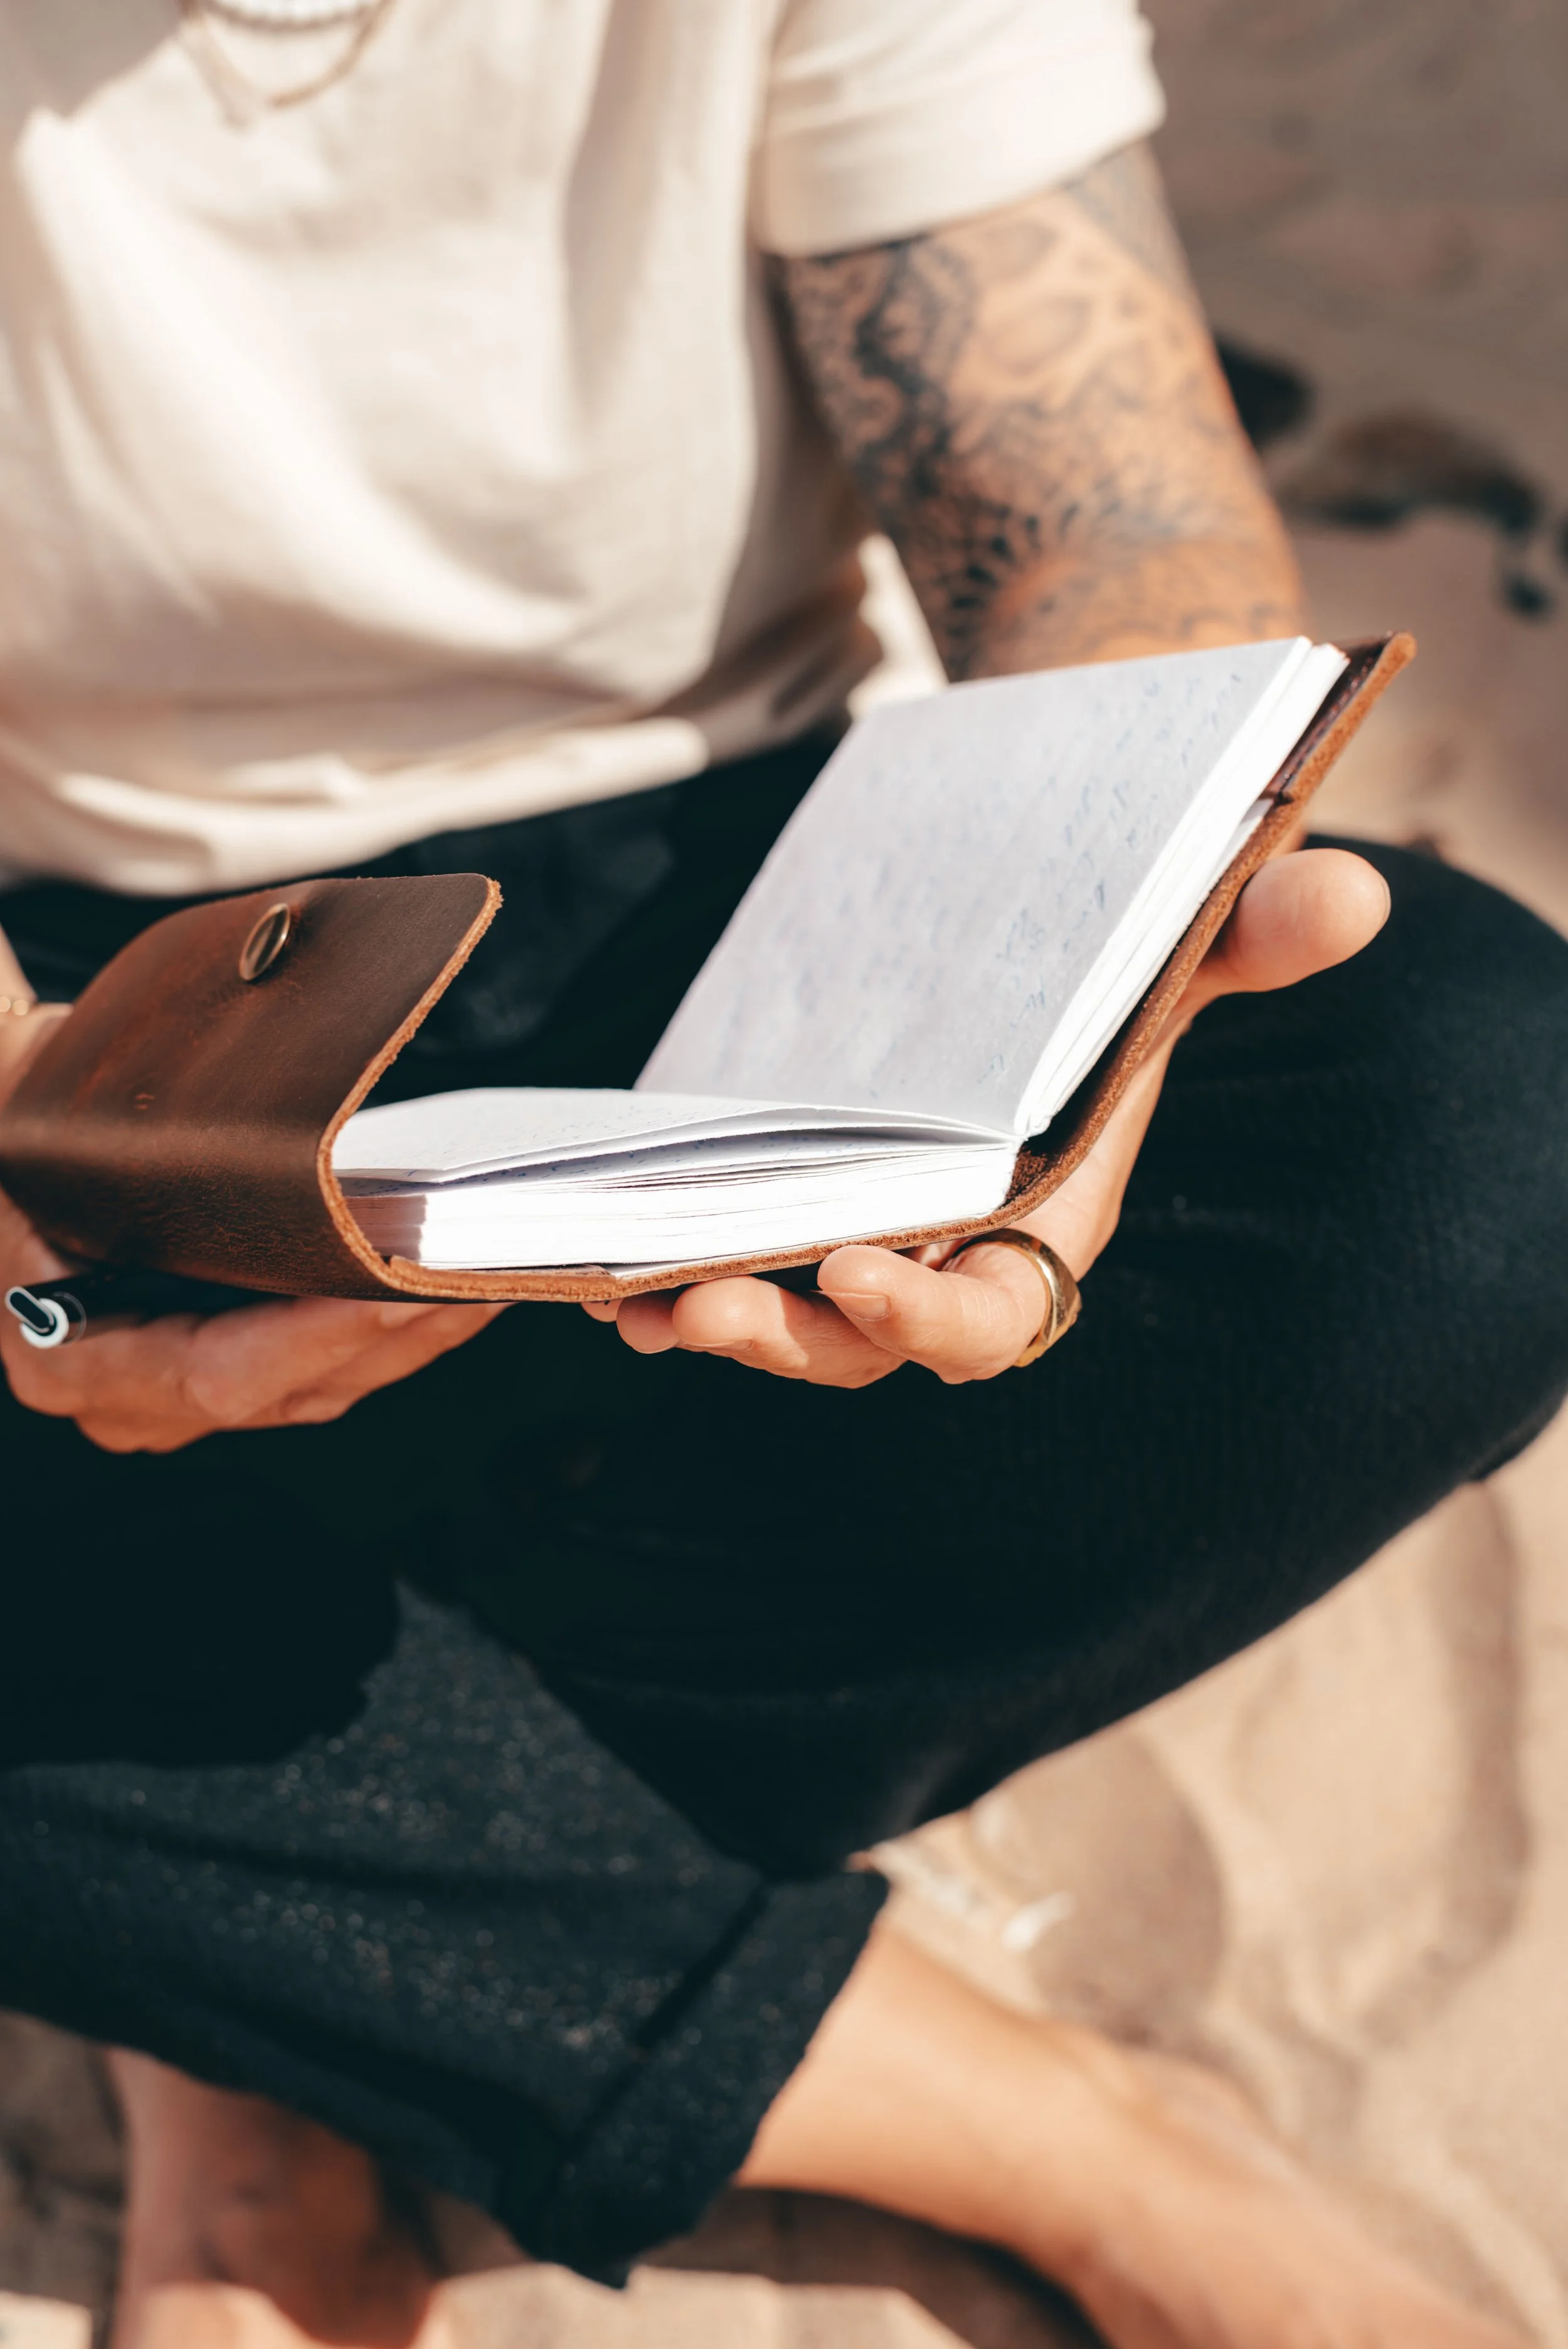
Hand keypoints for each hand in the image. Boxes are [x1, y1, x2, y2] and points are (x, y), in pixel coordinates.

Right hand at [0, 1008, 504, 1454]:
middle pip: (294, 1389)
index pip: (220, 1376)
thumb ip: (152, 1152)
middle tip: (480, 1276)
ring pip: (325, 1387)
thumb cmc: (29, 1130)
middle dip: (398, 1334)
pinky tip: (452, 1285)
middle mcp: (123, 1399)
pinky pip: (326, 1368)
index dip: (322, 1338)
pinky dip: (393, 1330)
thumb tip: (271, 1107)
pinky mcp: (227, 1373)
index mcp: (65, 1355)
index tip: (401, 1291)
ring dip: (415, 1335)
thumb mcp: (64, 1140)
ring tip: (490, 1275)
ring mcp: (177, 1399)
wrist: (0, 1128)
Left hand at [585, 848, 1390, 1387]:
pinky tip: (611, 1274)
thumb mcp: (1179, 925)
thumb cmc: (1113, 933)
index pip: (995, 1313)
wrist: (1036, 900)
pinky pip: (740, 1259)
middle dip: (789, 1335)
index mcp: (1046, 1218)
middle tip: (698, 1304)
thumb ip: (1252, 933)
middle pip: (870, 1341)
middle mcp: (955, 1246)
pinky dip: (679, 1275)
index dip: (929, 1314)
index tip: (860, 1271)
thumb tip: (1347, 897)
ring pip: (791, 1315)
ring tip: (630, 1307)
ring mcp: (872, 1223)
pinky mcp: (804, 1189)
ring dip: (714, 1319)